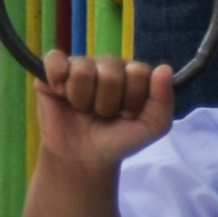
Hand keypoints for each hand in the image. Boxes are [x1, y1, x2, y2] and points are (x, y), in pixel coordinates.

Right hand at [33, 54, 176, 177]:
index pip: (139, 71)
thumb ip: (163, 99)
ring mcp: (81, 66)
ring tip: (85, 109)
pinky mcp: (53, 71)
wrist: (84, 157)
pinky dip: (58, 79)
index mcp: (134, 73)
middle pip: (111, 72)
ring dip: (85, 100)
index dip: (133, 99)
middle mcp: (108, 65)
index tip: (128, 114)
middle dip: (108, 103)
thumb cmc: (120, 139)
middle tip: (104, 115)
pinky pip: (55, 59)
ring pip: (83, 70)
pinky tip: (62, 93)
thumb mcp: (153, 126)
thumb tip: (164, 68)